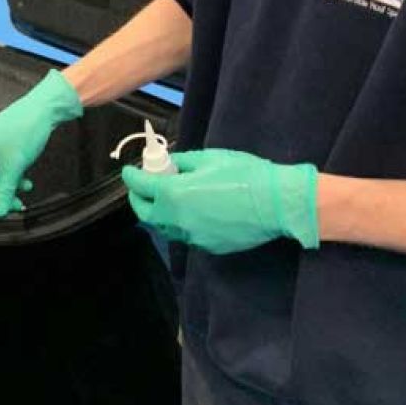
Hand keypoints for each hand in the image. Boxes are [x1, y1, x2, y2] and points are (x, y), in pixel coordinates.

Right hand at [0, 71, 82, 215]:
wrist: (45, 108)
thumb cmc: (26, 129)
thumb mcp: (14, 165)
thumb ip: (3, 191)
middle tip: (15, 206)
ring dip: (8, 189)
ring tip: (23, 194)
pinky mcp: (2, 149)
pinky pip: (2, 171)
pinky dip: (13, 179)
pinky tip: (26, 182)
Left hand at [122, 149, 318, 253]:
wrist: (275, 203)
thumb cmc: (244, 174)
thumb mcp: (209, 158)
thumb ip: (182, 162)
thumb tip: (169, 165)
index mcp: (173, 194)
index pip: (140, 186)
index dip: (131, 176)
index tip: (129, 172)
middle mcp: (177, 220)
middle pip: (145, 214)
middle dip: (138, 199)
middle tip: (144, 187)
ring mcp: (192, 237)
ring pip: (165, 227)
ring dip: (159, 213)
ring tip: (168, 199)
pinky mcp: (207, 246)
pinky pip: (186, 234)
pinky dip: (182, 222)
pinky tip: (194, 211)